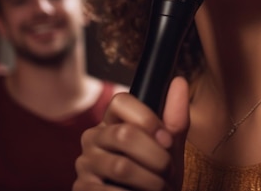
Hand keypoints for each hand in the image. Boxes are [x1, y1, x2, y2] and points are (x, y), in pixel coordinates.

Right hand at [72, 77, 189, 190]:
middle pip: (124, 134)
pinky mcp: (81, 189)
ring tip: (160, 188)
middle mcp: (93, 138)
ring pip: (122, 166)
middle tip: (168, 171)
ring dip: (151, 181)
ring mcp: (85, 164)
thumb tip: (179, 81)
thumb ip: (175, 118)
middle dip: (157, 156)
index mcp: (112, 121)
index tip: (168, 140)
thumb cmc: (158, 174)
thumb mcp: (170, 147)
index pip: (121, 101)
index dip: (147, 118)